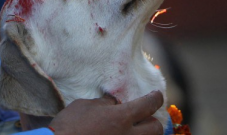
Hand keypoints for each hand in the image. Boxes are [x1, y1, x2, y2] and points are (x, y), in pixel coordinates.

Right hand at [48, 90, 163, 134]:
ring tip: (133, 130)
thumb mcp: (85, 105)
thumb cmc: (70, 125)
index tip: (156, 95)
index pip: (149, 104)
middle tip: (144, 117)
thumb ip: (104, 103)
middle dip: (153, 121)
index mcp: (121, 117)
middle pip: (156, 128)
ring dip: (143, 134)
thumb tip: (114, 103)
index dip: (155, 97)